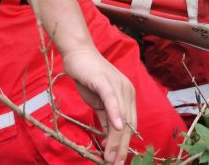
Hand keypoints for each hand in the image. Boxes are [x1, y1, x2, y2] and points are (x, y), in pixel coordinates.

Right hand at [62, 47, 136, 164]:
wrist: (78, 54)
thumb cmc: (88, 77)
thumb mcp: (99, 102)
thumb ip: (106, 118)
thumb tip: (109, 137)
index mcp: (128, 96)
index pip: (130, 125)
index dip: (124, 144)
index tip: (118, 160)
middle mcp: (127, 91)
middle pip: (128, 124)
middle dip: (121, 147)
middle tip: (116, 164)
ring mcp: (118, 86)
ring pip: (120, 117)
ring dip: (115, 140)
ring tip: (110, 157)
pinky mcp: (105, 82)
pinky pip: (112, 101)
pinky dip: (114, 115)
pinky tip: (115, 128)